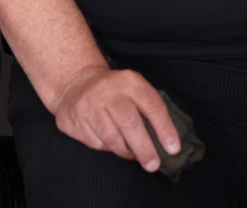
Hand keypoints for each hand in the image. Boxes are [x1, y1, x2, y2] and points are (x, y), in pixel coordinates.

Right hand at [50, 65, 177, 171]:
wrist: (75, 80)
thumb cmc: (113, 90)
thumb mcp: (133, 88)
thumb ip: (149, 109)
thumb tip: (167, 143)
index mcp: (128, 81)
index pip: (151, 105)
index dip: (165, 129)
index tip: (173, 149)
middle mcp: (106, 91)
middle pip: (129, 123)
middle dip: (144, 148)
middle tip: (153, 165)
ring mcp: (87, 104)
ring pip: (111, 137)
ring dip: (125, 151)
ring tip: (132, 154)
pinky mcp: (73, 118)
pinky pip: (95, 142)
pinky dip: (107, 147)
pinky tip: (110, 142)